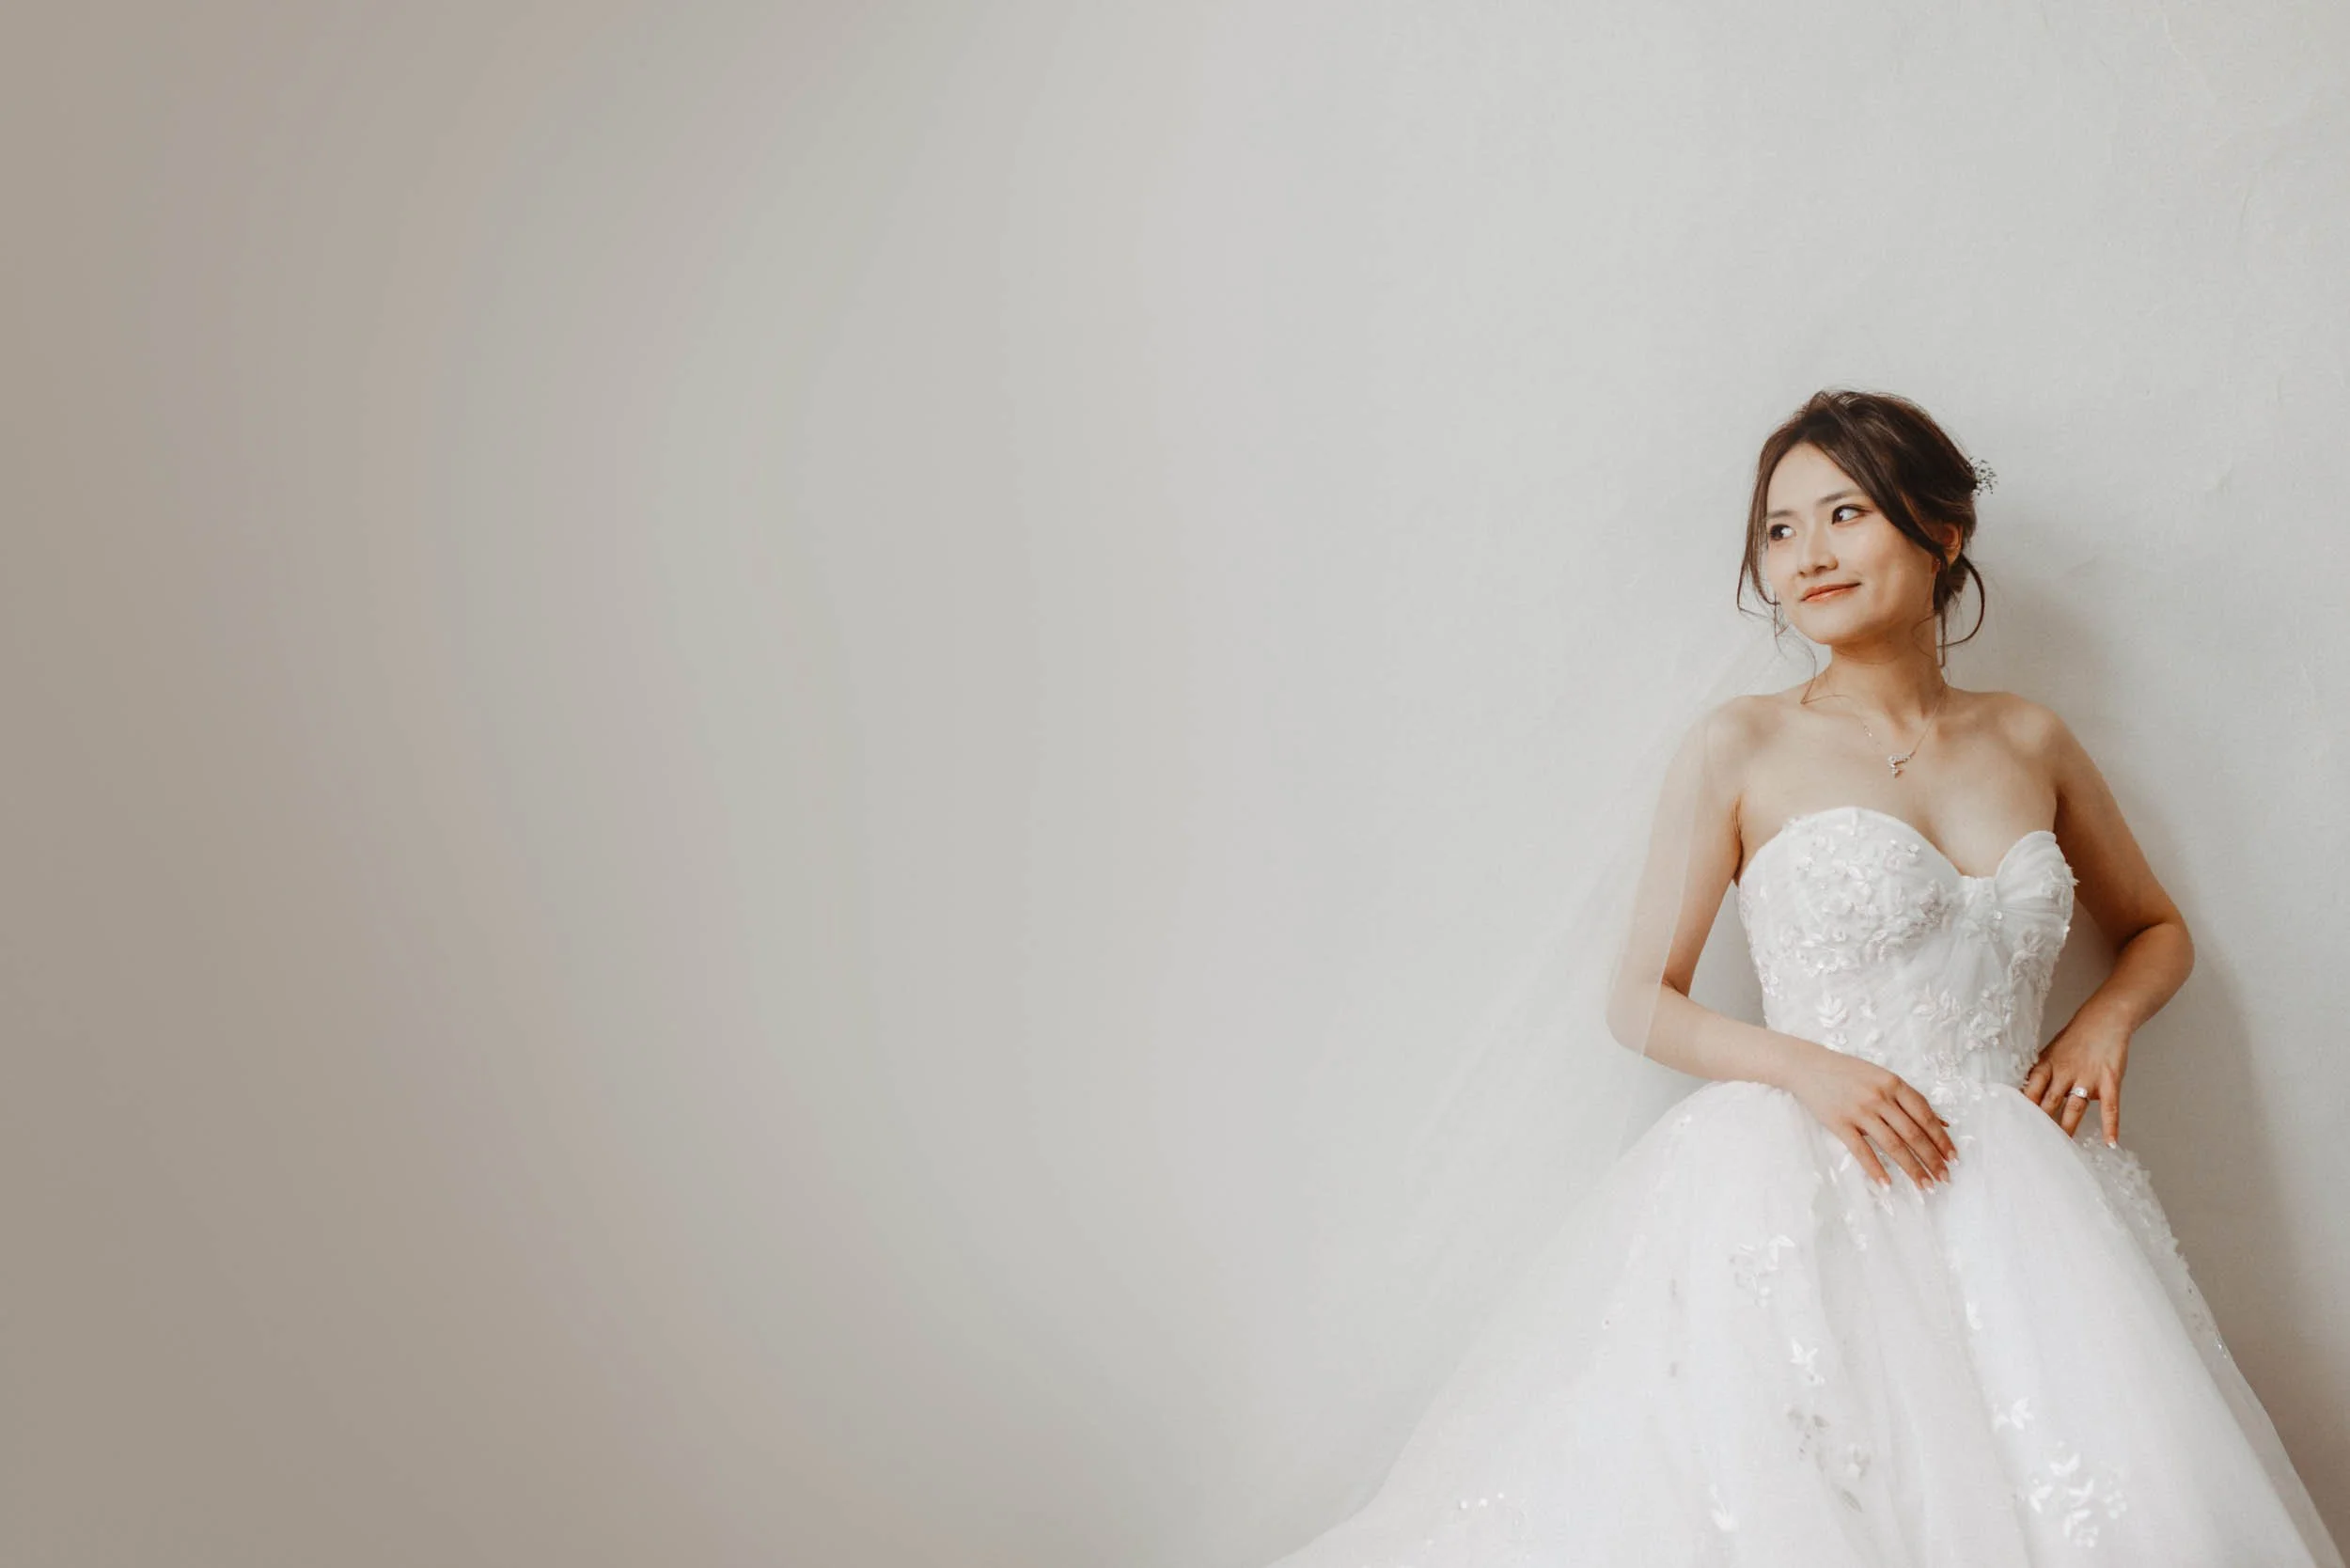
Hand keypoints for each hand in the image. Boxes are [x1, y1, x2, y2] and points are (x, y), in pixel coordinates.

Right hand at [1781, 1041, 1957, 1189]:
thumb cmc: (1848, 1072)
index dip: (1941, 1139)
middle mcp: (1880, 1097)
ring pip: (1893, 1145)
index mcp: (1893, 1083)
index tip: (1952, 1158)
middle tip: (1944, 1178)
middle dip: (1932, 1159)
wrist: (1808, 1066)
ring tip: (1925, 1186)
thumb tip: (1942, 1123)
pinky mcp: (1840, 1123)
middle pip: (1912, 1134)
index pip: (1925, 1116)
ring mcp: (1859, 1111)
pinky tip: (1888, 1184)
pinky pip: (1862, 1151)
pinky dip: (1876, 1169)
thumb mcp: (1882, 1077)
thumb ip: (1910, 1099)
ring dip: (1912, 1169)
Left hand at [2022, 1010, 2130, 1146]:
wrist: (2103, 1021)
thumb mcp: (2050, 1053)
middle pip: (2049, 1102)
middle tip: (2033, 1143)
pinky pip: (2110, 1107)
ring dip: (2067, 1128)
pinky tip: (2111, 1142)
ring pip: (2075, 1108)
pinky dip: (2111, 1125)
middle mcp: (2064, 1072)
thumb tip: (2023, 1095)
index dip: (2022, 1108)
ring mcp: (2087, 1078)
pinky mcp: (2109, 1082)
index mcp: (2046, 1065)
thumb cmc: (2075, 1040)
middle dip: (2041, 1123)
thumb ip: (2040, 1075)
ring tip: (2062, 1148)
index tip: (2014, 1125)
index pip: (2030, 1090)